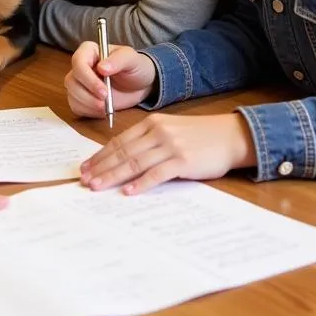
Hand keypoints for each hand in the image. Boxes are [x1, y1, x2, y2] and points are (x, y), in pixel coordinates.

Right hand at [65, 42, 156, 117]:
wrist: (141, 85)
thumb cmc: (135, 67)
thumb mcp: (131, 59)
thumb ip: (118, 60)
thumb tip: (101, 68)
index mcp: (89, 51)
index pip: (78, 62)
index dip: (88, 78)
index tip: (104, 91)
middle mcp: (81, 66)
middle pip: (72, 81)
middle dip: (87, 95)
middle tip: (105, 103)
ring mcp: (79, 83)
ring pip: (72, 95)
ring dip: (88, 104)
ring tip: (106, 108)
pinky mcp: (81, 99)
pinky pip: (76, 107)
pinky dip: (88, 112)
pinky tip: (102, 112)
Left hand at [80, 113, 255, 194]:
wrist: (230, 135)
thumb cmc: (199, 136)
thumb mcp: (170, 130)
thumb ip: (148, 141)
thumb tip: (123, 159)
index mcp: (151, 124)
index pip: (119, 141)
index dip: (100, 155)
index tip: (85, 167)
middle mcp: (158, 132)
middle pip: (122, 152)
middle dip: (101, 167)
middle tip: (84, 180)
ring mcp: (170, 146)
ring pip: (134, 163)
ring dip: (113, 176)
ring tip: (98, 186)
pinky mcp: (183, 161)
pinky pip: (157, 174)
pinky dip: (141, 183)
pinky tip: (128, 191)